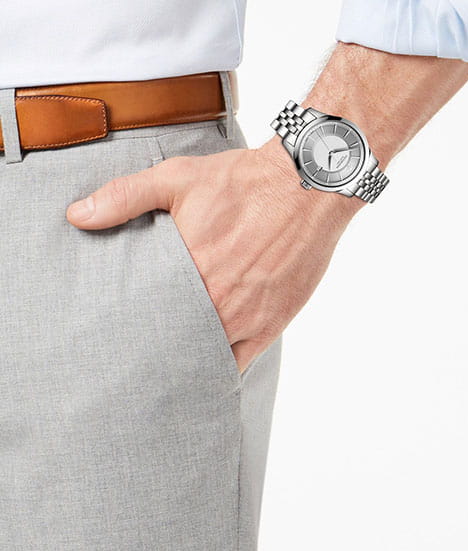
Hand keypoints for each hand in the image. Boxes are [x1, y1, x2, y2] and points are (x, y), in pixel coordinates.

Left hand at [66, 139, 360, 372]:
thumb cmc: (243, 181)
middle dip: (152, 353)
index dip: (127, 334)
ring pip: (204, 358)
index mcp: (188, 269)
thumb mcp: (178, 177)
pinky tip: (202, 371)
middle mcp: (216, 300)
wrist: (308, 185)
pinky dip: (219, 367)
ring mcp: (246, 316)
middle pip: (173, 344)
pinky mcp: (272, 322)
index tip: (110, 343)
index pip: (145, 318)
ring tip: (160, 373)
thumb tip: (76, 215)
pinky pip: (240, 361)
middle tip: (129, 364)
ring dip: (184, 363)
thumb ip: (125, 196)